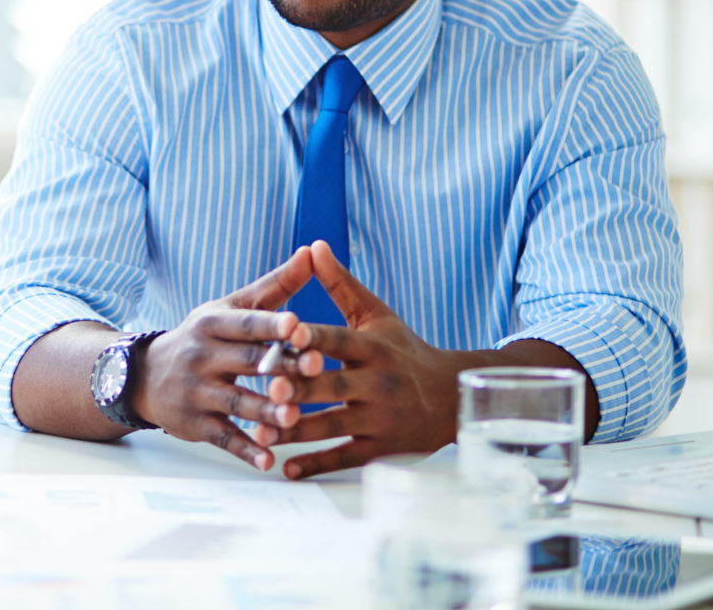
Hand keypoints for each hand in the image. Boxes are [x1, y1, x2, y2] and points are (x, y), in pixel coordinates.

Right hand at [130, 247, 326, 471]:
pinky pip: (223, 437)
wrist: (146, 376)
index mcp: (212, 323)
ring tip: (295, 419)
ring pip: (235, 403)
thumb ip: (274, 286)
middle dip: (280, 366)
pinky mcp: (194, 424)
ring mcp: (196, 392)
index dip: (271, 323)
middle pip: (246, 362)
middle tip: (316, 368)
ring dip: (265, 411)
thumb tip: (312, 252)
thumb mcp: (230, 308)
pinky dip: (246, 449)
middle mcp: (201, 356)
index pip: (245, 322)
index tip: (297, 323)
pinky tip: (270, 460)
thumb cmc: (204, 338)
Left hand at [252, 241, 462, 477]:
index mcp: (373, 347)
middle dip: (299, 388)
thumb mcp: (376, 315)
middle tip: (265, 388)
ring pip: (333, 425)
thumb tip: (314, 246)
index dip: (313, 336)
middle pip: (332, 385)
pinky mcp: (381, 448)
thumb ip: (341, 284)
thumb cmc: (403, 351)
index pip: (339, 339)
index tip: (286, 332)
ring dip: (297, 429)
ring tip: (262, 432)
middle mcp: (379, 383)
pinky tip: (287, 468)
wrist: (450, 397)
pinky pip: (344, 456)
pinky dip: (316, 463)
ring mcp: (381, 418)